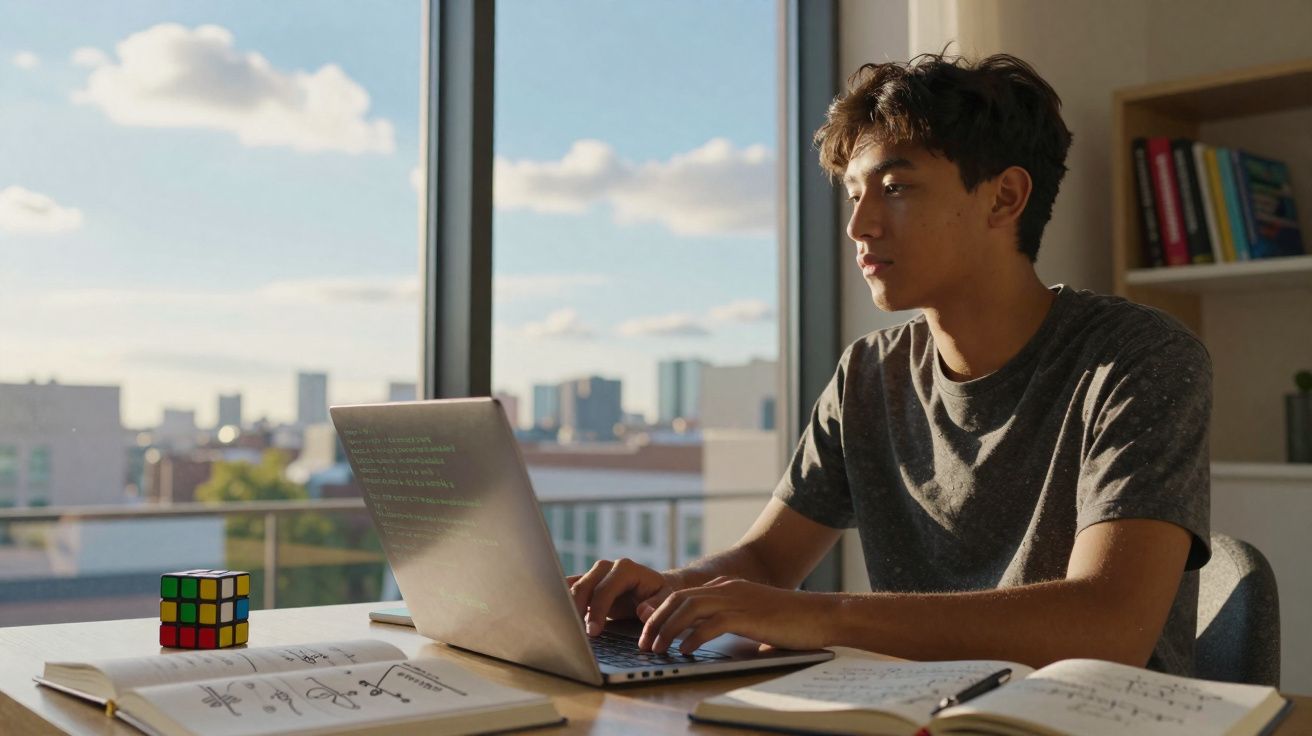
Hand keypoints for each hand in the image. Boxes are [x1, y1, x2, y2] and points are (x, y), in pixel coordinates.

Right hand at [567, 558, 676, 635]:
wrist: (654, 587)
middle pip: (584, 585)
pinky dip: (562, 600)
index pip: (605, 588)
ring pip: (574, 587)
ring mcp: (595, 573)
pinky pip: (570, 588)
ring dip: (567, 607)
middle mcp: (607, 567)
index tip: (594, 631)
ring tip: (565, 628)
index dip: (598, 610)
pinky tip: (556, 615)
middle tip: (576, 633)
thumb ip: (658, 604)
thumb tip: (643, 611)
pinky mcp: (588, 583)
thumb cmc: (660, 594)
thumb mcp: (667, 598)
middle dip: (577, 609)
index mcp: (626, 568)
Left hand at [638, 577, 833, 653]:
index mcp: (726, 586)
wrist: (820, 614)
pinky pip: (711, 624)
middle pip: (678, 599)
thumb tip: (707, 637)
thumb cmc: (789, 620)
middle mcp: (726, 588)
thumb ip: (730, 620)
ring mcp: (736, 599)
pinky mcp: (746, 615)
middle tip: (644, 642)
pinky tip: (685, 650)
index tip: (648, 631)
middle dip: (656, 621)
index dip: (660, 612)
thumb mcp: (752, 615)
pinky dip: (693, 637)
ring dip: (668, 630)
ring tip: (657, 648)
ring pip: (689, 609)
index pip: (682, 595)